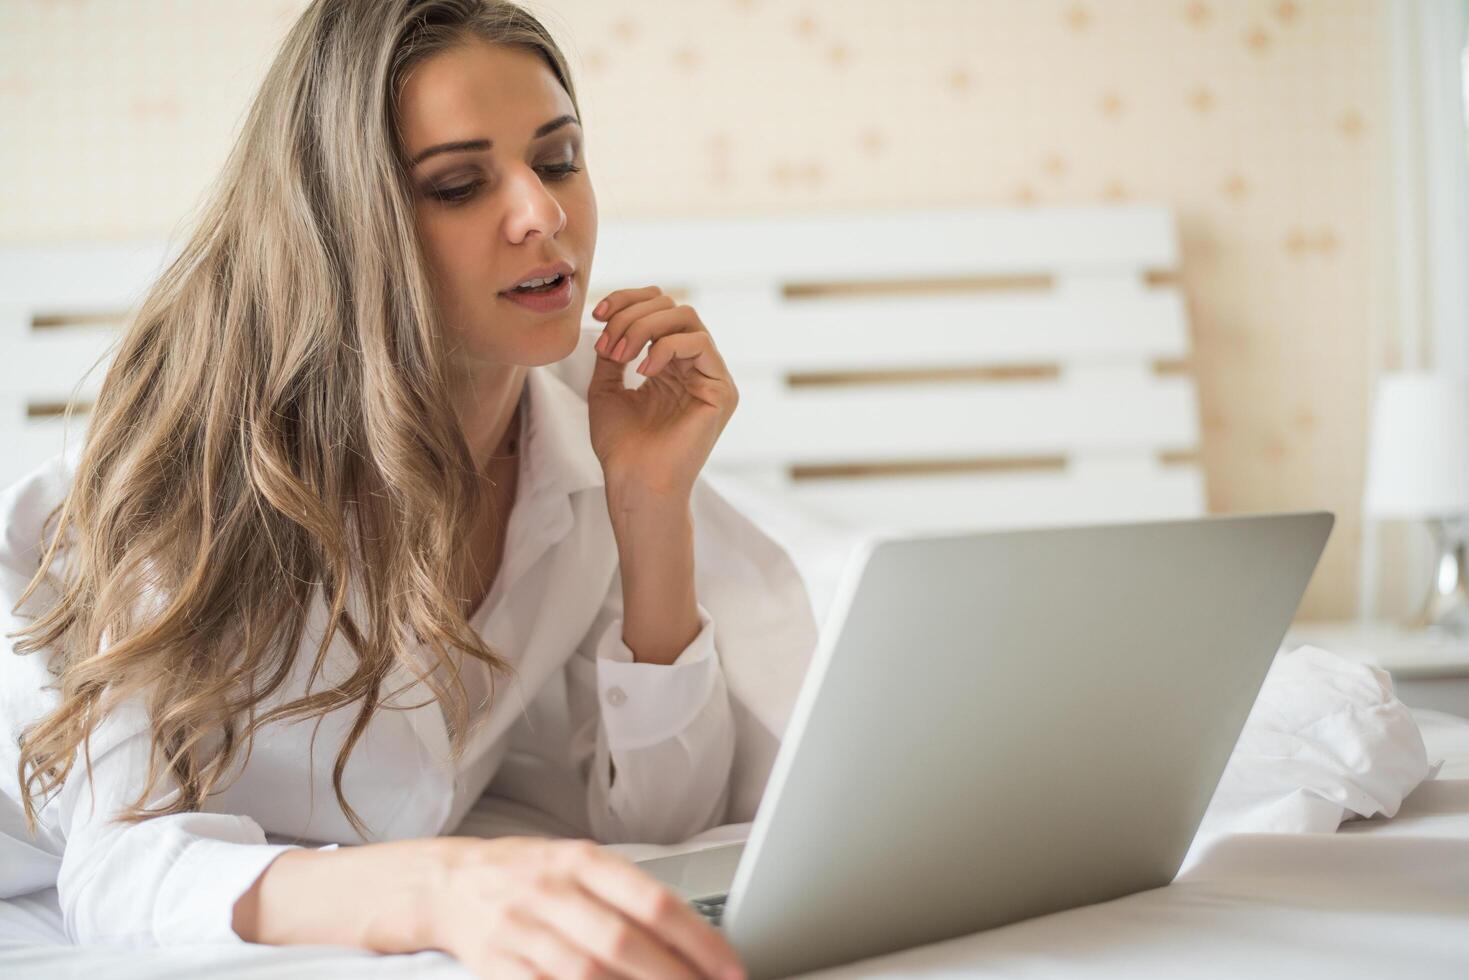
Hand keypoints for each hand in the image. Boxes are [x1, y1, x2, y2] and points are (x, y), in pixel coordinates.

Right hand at [234, 835, 744, 979]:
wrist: (436, 882)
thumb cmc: (519, 873)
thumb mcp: (573, 865)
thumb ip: (624, 896)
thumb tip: (691, 936)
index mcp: (579, 859)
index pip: (651, 902)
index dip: (698, 941)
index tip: (732, 970)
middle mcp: (550, 891)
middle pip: (624, 945)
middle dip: (676, 979)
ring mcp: (519, 931)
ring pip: (588, 974)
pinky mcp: (494, 965)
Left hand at [587, 287, 737, 499]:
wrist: (634, 483)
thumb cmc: (622, 447)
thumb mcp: (606, 389)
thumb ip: (613, 352)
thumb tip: (609, 321)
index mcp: (672, 365)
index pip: (659, 309)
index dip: (627, 301)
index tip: (596, 315)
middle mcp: (696, 367)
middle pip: (672, 306)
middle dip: (631, 315)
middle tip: (607, 346)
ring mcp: (712, 378)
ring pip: (686, 318)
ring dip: (644, 327)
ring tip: (620, 355)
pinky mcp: (722, 391)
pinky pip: (699, 344)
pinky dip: (666, 348)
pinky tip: (643, 372)